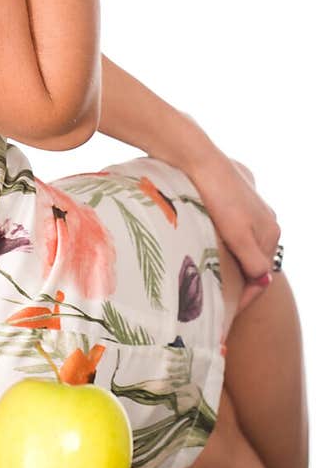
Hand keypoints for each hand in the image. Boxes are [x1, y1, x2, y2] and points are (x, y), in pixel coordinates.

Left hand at [187, 150, 281, 315]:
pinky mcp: (235, 191)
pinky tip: (207, 236)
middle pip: (253, 256)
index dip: (246, 294)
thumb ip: (253, 259)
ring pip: (242, 238)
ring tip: (209, 268)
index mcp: (270, 231)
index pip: (262, 273)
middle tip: (216, 291)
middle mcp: (265, 217)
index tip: (226, 309)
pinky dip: (223, 234)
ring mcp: (251, 202)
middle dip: (238, 274)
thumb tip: (262, 281)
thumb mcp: (237, 235)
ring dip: (229, 254)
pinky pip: (232, 220)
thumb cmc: (217, 197)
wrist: (198, 158)